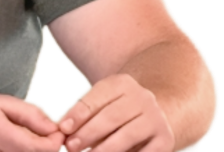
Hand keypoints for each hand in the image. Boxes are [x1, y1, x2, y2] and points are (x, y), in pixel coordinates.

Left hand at [58, 74, 174, 151]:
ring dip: (105, 149)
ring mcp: (156, 119)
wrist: (156, 114)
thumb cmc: (117, 110)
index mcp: (122, 83)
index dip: (79, 114)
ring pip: (127, 135)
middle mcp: (142, 98)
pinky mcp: (165, 140)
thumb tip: (62, 129)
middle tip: (71, 147)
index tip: (64, 129)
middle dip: (88, 134)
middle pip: (111, 117)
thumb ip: (85, 114)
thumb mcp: (103, 103)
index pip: (97, 98)